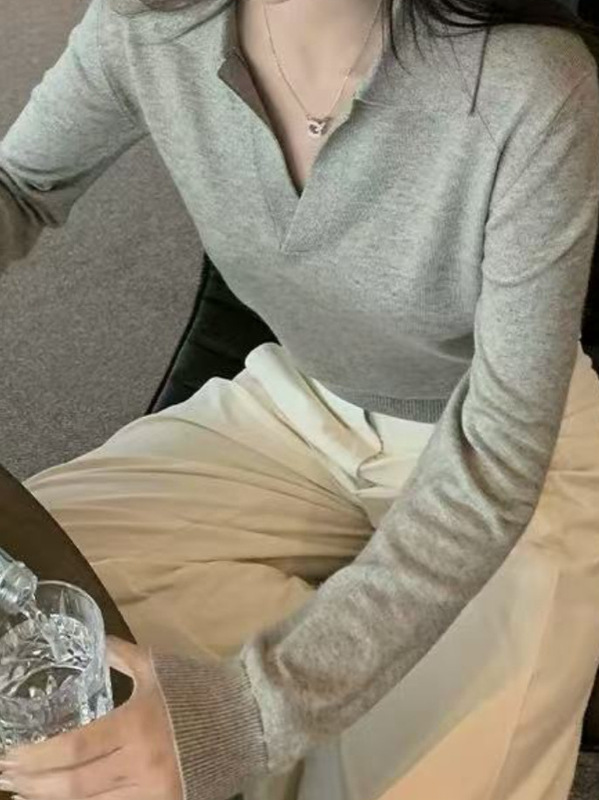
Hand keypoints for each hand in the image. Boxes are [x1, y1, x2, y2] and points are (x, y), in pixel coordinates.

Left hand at [0, 637, 182, 799]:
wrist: (248, 718)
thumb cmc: (199, 689)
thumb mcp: (157, 667)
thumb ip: (121, 655)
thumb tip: (97, 641)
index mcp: (136, 724)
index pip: (74, 748)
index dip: (37, 756)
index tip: (10, 756)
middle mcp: (140, 764)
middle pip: (74, 785)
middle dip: (34, 784)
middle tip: (6, 777)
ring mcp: (153, 792)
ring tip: (27, 792)